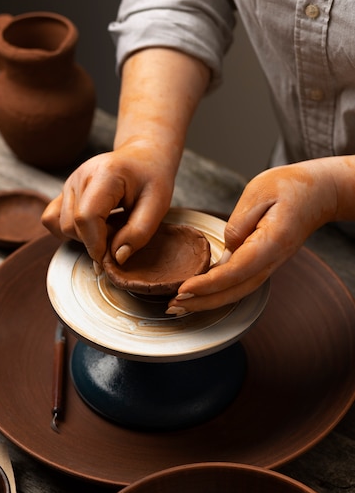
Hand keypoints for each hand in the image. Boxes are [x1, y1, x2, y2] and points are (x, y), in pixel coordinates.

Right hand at [42, 140, 174, 267]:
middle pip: (72, 225)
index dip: (96, 244)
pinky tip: (94, 227)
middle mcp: (80, 175)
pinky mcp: (64, 191)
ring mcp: (69, 183)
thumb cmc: (152, 179)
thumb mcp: (158, 205)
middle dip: (95, 242)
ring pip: (62, 226)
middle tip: (121, 235)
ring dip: (86, 237)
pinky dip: (71, 231)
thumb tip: (117, 258)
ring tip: (111, 227)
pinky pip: (52, 220)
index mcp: (105, 174)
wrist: (142, 157)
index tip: (112, 259)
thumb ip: (139, 232)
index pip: (87, 217)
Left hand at [166, 160, 340, 313]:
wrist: (320, 193)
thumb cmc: (291, 187)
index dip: (208, 284)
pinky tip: (199, 293)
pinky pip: (239, 283)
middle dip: (202, 302)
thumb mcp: (259, 192)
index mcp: (271, 243)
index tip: (184, 288)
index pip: (235, 271)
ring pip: (237, 292)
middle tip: (173, 305)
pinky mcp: (263, 263)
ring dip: (208, 302)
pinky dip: (218, 292)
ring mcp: (269, 265)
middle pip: (234, 291)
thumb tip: (225, 250)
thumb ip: (238, 223)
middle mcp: (271, 261)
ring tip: (179, 305)